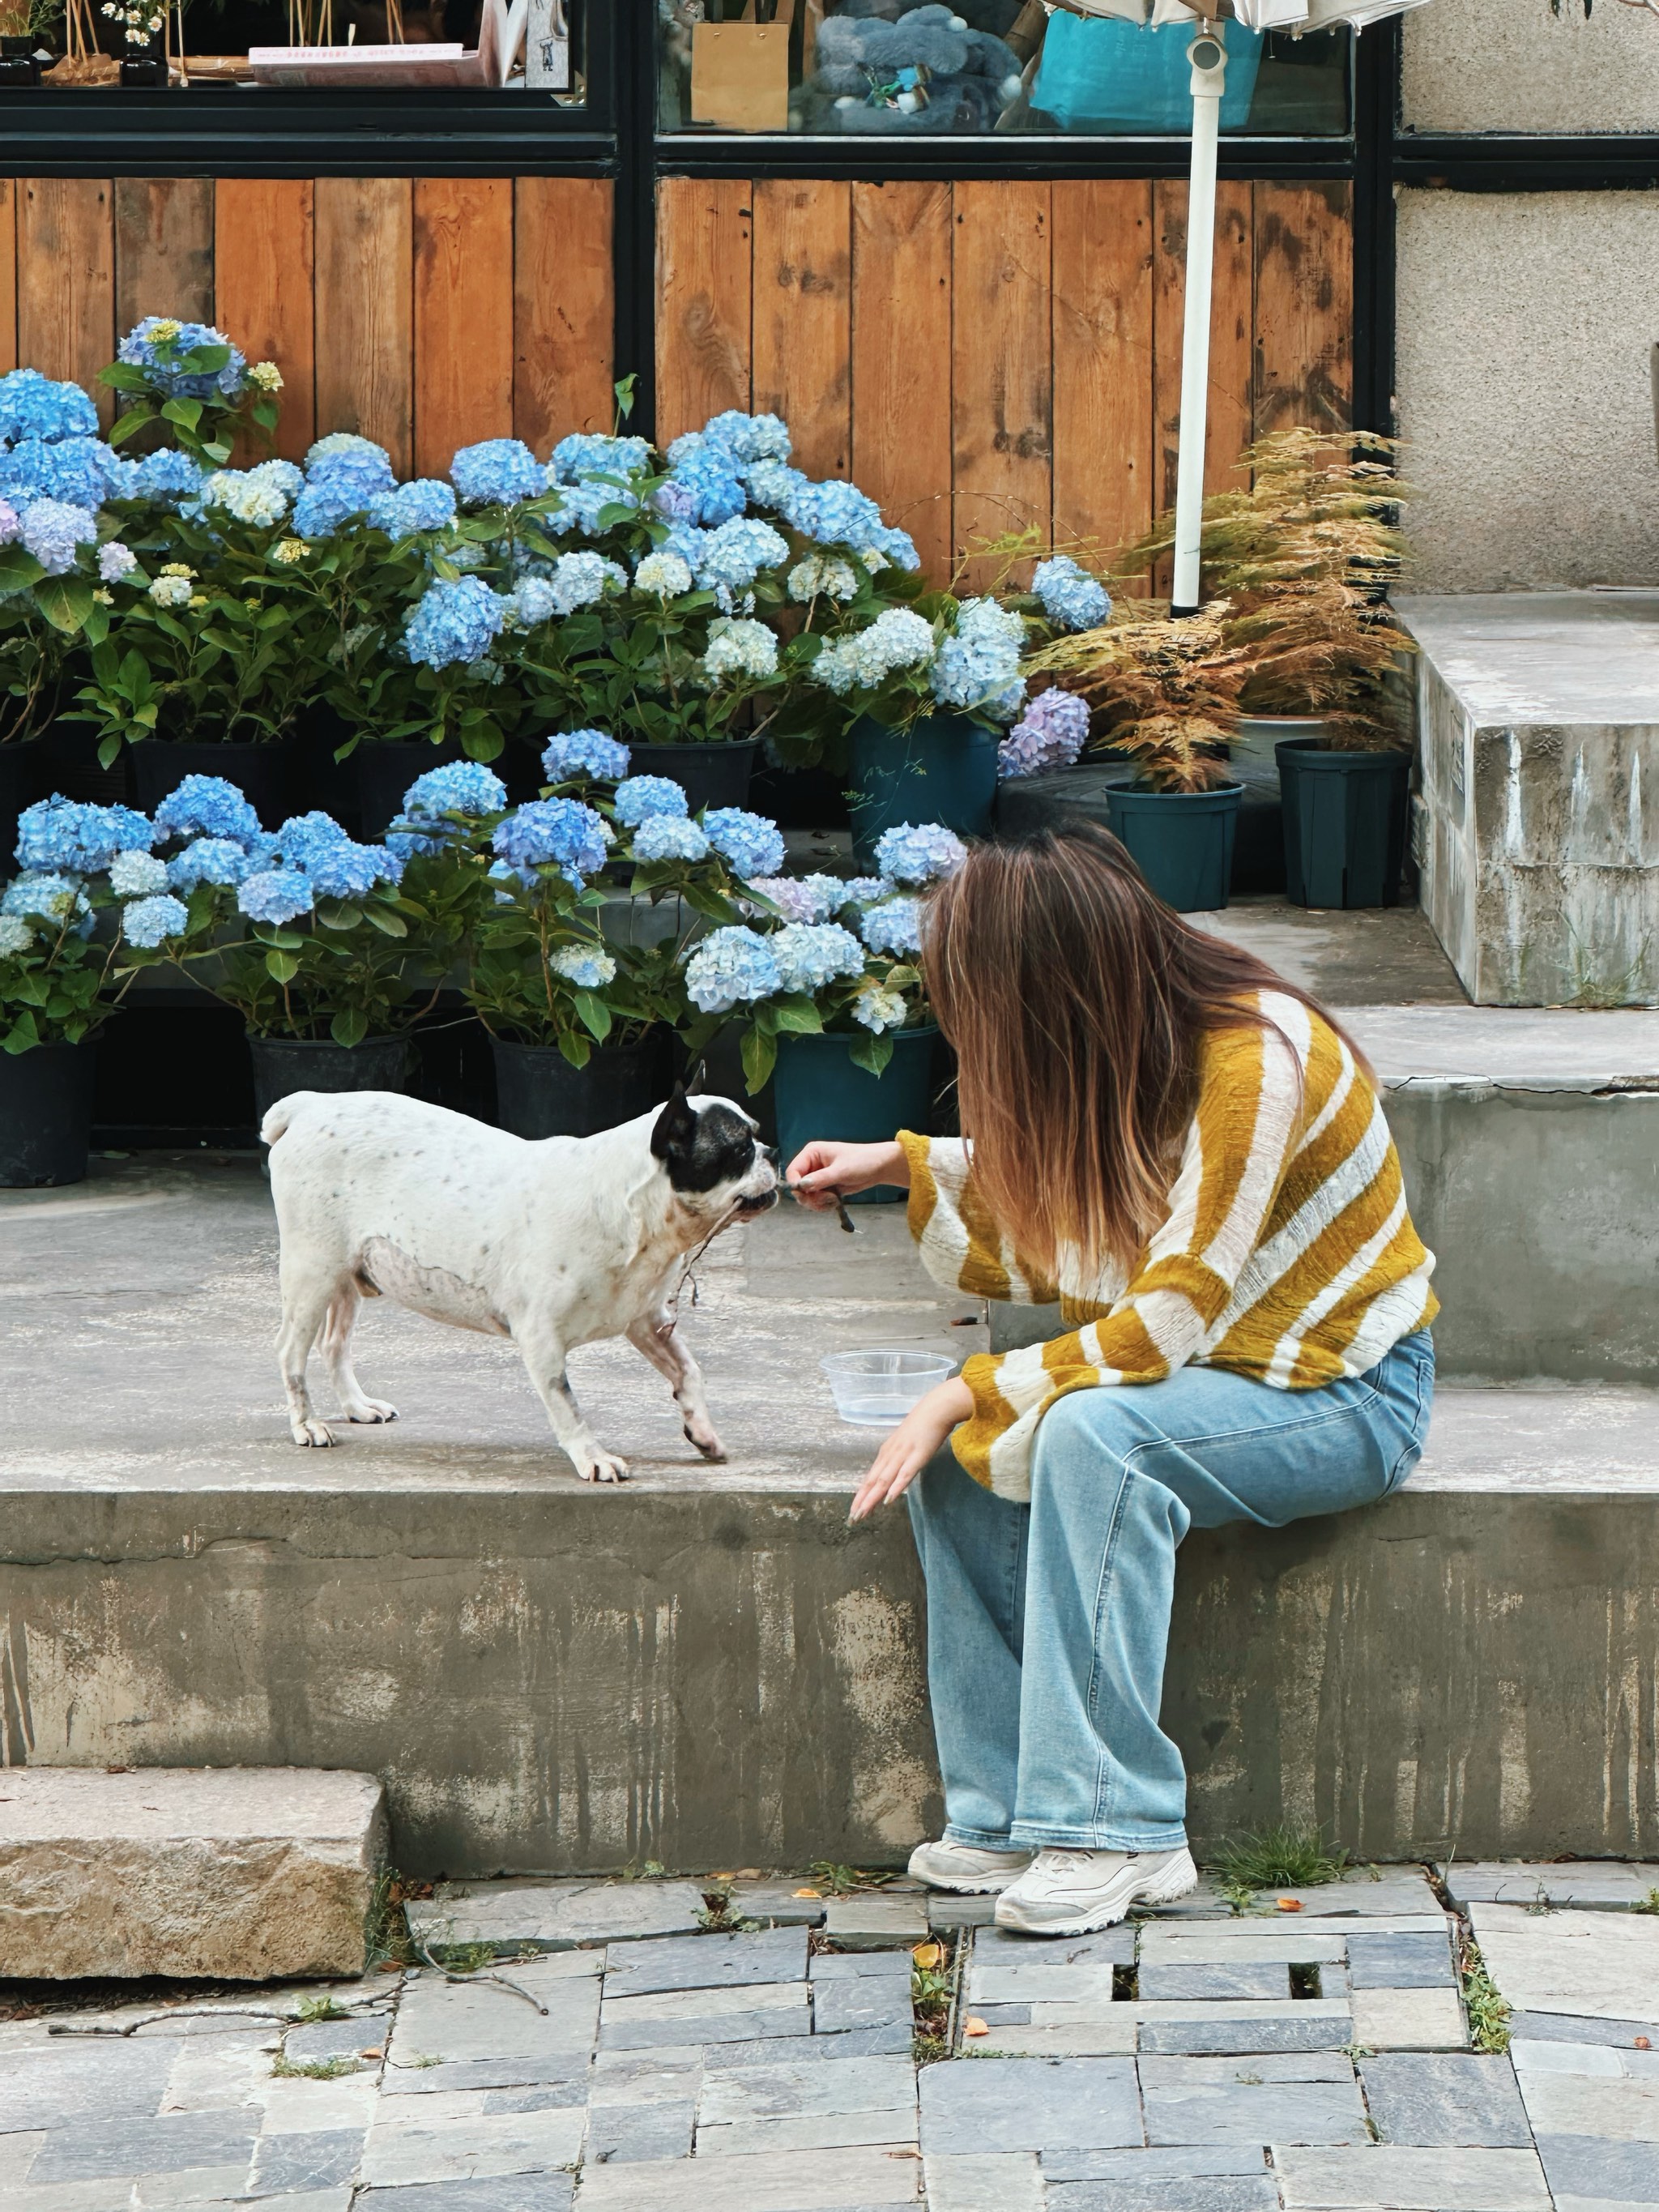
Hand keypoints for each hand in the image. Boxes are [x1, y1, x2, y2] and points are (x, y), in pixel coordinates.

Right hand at [786, 1137, 908, 1211]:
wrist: (879, 1167)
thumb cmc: (862, 1161)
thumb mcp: (841, 1170)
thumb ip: (820, 1178)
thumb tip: (802, 1185)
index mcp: (812, 1153)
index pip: (793, 1170)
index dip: (795, 1184)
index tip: (806, 1195)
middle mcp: (811, 1164)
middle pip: (797, 1186)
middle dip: (809, 1197)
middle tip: (825, 1200)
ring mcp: (817, 1177)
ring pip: (806, 1196)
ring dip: (817, 1202)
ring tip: (833, 1200)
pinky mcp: (824, 1187)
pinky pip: (816, 1200)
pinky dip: (822, 1204)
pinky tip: (834, 1202)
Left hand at [849, 1376, 973, 1521]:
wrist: (937, 1408)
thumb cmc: (923, 1426)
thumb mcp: (905, 1444)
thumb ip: (898, 1459)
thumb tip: (892, 1475)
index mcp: (887, 1453)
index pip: (870, 1478)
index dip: (861, 1495)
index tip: (853, 1510)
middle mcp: (890, 1455)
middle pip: (873, 1481)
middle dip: (862, 1501)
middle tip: (852, 1518)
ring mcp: (902, 1455)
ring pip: (884, 1480)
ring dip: (872, 1498)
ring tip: (863, 1513)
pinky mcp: (917, 1455)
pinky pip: (905, 1473)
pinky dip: (895, 1486)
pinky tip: (889, 1499)